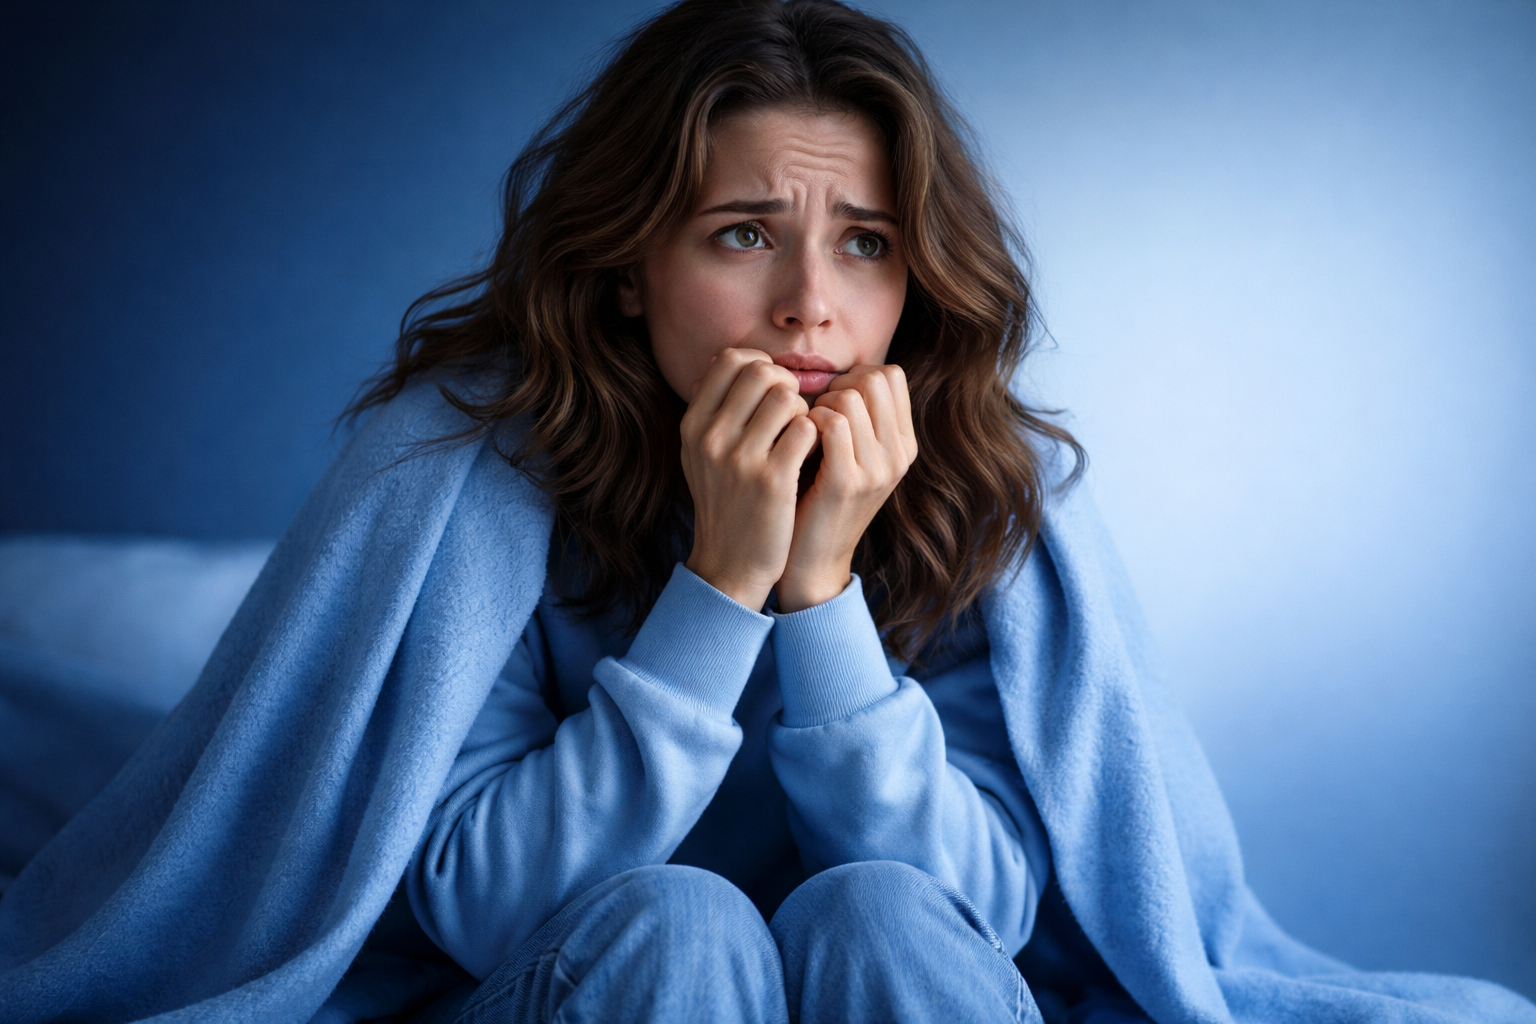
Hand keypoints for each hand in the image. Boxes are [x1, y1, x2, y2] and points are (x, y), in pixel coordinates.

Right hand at [681, 349, 820, 609]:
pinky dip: (815, 435)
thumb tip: (725, 357)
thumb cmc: (724, 502)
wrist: (729, 565)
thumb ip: (711, 408)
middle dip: (786, 384)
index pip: (730, 360)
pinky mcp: (772, 481)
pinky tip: (809, 454)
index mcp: (693, 425)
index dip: (761, 364)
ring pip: (786, 396)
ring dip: (803, 410)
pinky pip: (806, 428)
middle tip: (794, 411)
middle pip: (761, 371)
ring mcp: (739, 459)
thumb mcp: (700, 454)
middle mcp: (710, 437)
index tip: (773, 388)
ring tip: (800, 434)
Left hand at [776, 365, 917, 611]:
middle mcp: (899, 454)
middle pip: (873, 378)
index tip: (831, 402)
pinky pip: (830, 423)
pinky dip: (808, 422)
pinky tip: (798, 442)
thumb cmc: (818, 497)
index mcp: (904, 443)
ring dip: (818, 405)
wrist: (811, 561)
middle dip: (836, 386)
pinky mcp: (848, 482)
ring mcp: (878, 469)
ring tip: (805, 432)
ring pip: (850, 397)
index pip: (890, 374)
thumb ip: (857, 416)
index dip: (854, 376)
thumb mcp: (851, 455)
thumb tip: (839, 371)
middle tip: (815, 415)